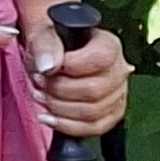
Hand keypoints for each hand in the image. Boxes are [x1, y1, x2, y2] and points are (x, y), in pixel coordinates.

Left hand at [28, 22, 130, 140]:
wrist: (51, 57)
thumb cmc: (51, 42)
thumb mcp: (42, 32)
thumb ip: (45, 43)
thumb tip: (48, 65)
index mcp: (109, 45)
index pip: (100, 59)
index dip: (70, 66)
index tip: (48, 67)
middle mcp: (119, 69)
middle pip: (94, 90)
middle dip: (58, 90)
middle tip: (40, 82)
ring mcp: (117, 94)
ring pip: (92, 112)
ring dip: (59, 108)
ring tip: (41, 96)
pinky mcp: (111, 114)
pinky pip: (94, 128)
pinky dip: (67, 125)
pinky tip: (49, 117)